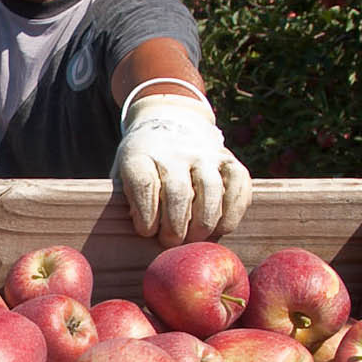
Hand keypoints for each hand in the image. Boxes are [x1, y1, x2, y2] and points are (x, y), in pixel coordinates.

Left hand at [114, 86, 252, 243]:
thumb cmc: (144, 160)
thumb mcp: (123, 171)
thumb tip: (140, 235)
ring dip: (204, 221)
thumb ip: (127, 199)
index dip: (146, 213)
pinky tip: (222, 228)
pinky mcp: (228, 158)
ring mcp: (205, 153)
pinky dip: (233, 210)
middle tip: (172, 242)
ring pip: (210, 189)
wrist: (170, 119)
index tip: (146, 232)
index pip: (144, 183)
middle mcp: (175, 151)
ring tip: (196, 240)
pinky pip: (238, 184)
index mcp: (142, 154)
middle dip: (175, 224)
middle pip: (178, 191)